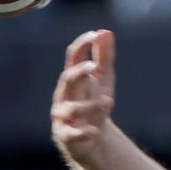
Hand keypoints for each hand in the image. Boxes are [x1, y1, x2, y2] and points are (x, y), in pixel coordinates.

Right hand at [51, 29, 115, 163]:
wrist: (92, 138)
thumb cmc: (95, 103)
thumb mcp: (103, 80)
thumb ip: (104, 57)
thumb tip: (105, 31)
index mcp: (73, 79)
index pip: (73, 58)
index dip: (82, 46)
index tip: (94, 35)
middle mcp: (64, 95)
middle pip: (67, 80)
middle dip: (79, 73)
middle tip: (95, 67)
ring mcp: (62, 115)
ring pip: (72, 108)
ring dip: (90, 105)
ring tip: (108, 102)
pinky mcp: (65, 135)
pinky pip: (71, 134)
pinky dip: (82, 133)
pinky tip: (94, 131)